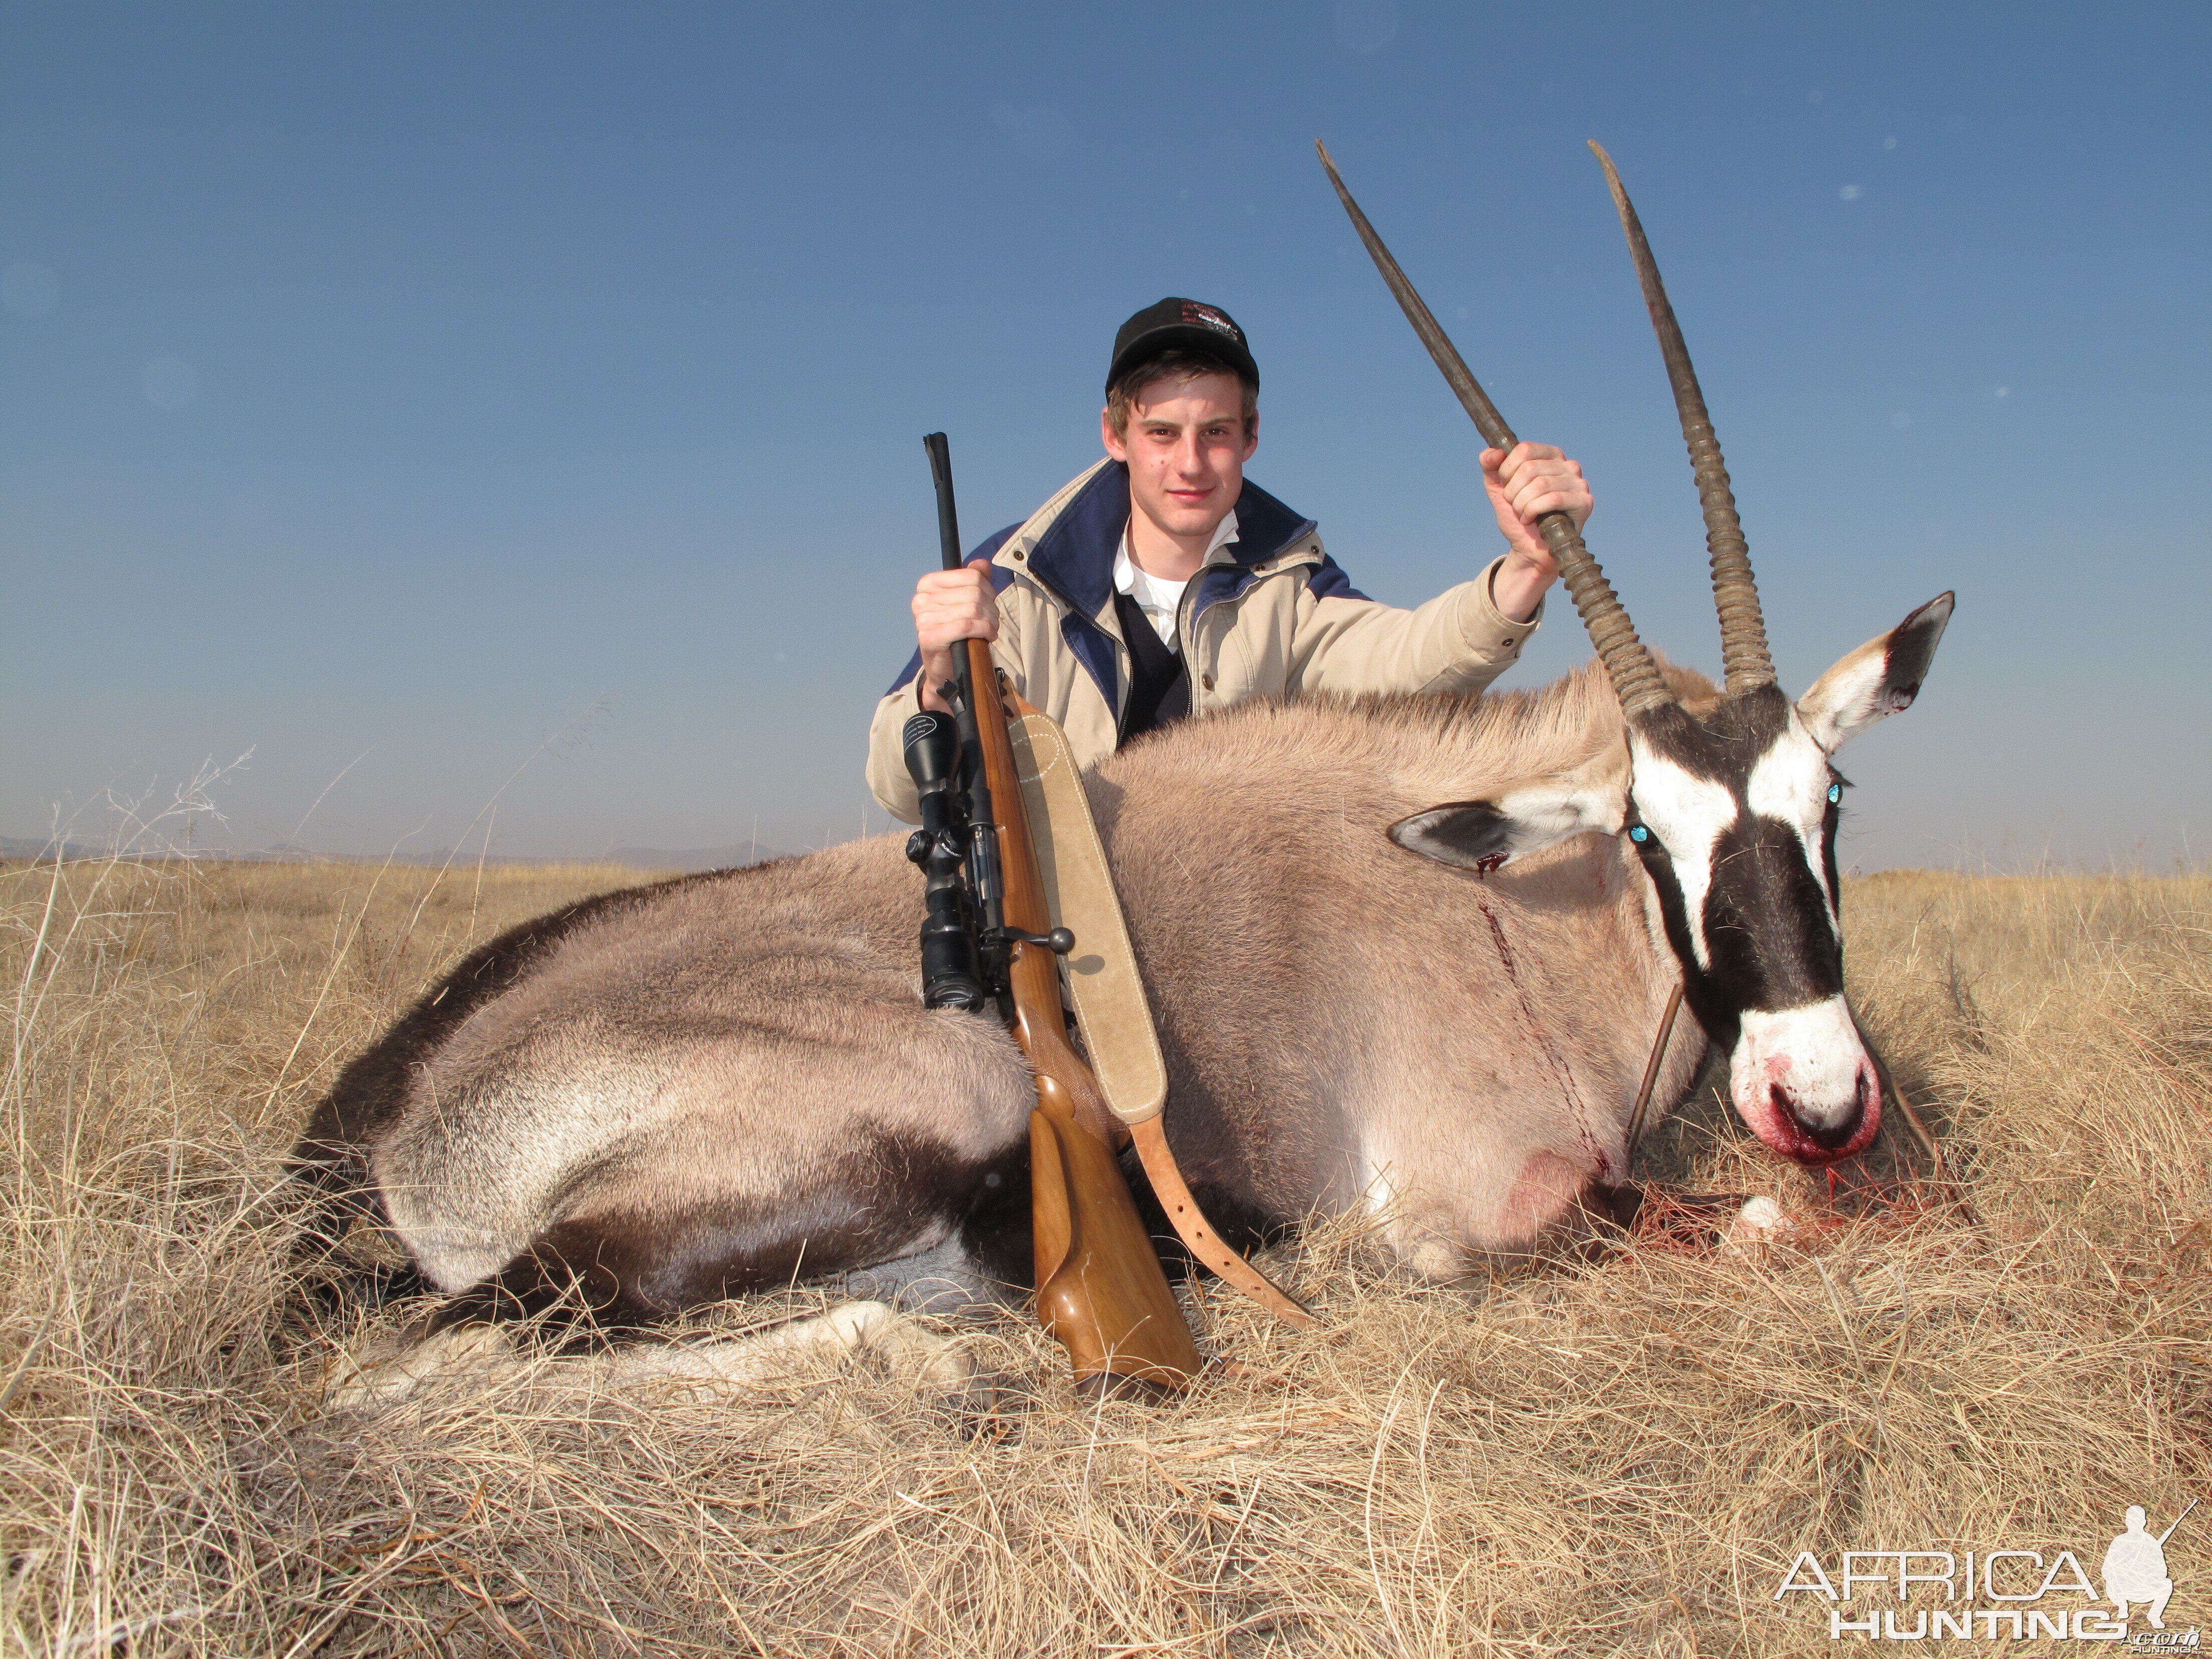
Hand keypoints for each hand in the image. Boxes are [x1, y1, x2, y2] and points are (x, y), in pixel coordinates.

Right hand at [912, 557, 996, 713]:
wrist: (945, 668)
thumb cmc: (957, 633)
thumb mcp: (965, 602)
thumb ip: (973, 580)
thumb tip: (982, 563)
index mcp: (928, 584)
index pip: (971, 575)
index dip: (988, 590)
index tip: (988, 604)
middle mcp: (922, 598)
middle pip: (975, 592)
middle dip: (991, 608)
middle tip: (991, 621)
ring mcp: (923, 618)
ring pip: (974, 609)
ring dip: (990, 621)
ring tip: (989, 630)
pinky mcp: (929, 636)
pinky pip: (967, 625)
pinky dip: (984, 630)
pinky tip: (986, 637)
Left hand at [1480, 442, 1591, 623]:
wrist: (1528, 550)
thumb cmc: (1518, 517)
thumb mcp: (1498, 489)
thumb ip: (1490, 466)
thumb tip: (1492, 453)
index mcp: (1551, 456)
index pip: (1524, 449)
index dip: (1507, 471)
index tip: (1507, 488)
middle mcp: (1568, 465)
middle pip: (1530, 468)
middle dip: (1513, 492)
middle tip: (1515, 506)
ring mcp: (1579, 483)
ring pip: (1540, 484)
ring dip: (1522, 504)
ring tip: (1522, 514)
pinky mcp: (1584, 502)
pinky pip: (1553, 498)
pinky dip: (1533, 511)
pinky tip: (1530, 519)